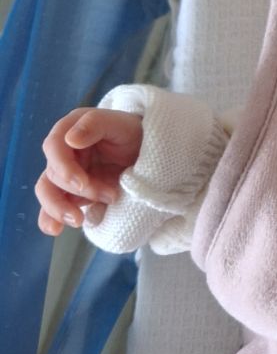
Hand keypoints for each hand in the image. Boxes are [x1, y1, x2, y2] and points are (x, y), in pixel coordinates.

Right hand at [37, 108, 143, 235]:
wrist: (151, 152)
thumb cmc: (136, 133)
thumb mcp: (121, 124)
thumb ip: (95, 125)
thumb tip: (70, 139)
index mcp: (71, 130)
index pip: (54, 148)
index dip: (64, 168)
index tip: (82, 184)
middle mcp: (66, 152)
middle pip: (53, 174)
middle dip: (79, 190)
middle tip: (110, 196)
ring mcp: (69, 174)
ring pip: (48, 192)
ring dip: (58, 208)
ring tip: (78, 220)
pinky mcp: (75, 193)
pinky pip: (55, 206)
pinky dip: (51, 218)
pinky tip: (55, 229)